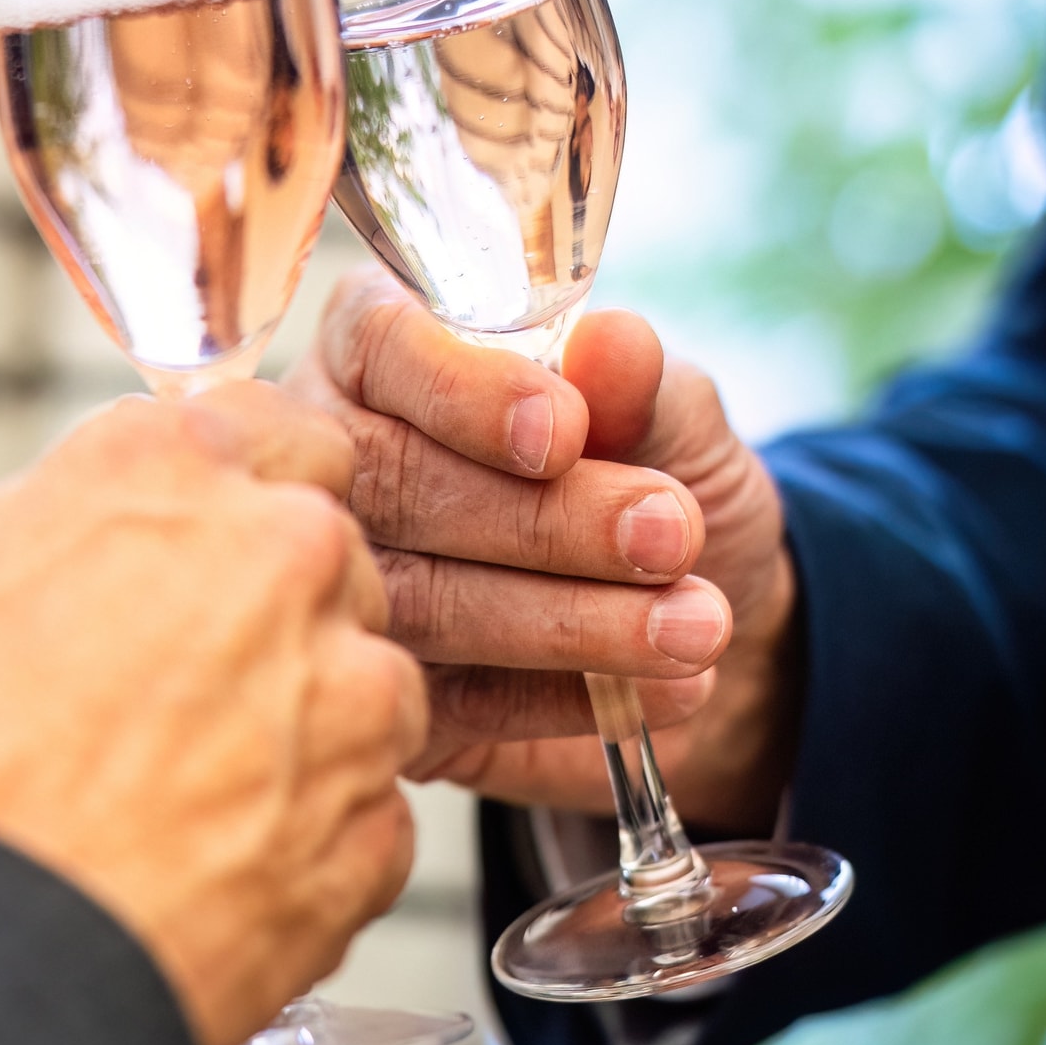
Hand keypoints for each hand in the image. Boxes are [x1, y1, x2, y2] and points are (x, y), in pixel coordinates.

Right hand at [0, 383, 426, 1044]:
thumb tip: (146, 502)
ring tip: (184, 802)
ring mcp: (350, 693)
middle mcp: (287, 556)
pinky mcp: (376, 822)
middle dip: (280, 621)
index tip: (235, 541)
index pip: (280, 430)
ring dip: (304, 734)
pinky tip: (210, 870)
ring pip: (365, 692)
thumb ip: (96, 502)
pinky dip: (307, 845)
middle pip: (333, 565)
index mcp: (180, 470)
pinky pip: (364, 817)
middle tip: (183, 700)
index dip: (255, 495)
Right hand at [288, 267, 802, 831]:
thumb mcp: (675, 419)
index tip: (565, 432)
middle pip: (394, 481)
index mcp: (386, 356)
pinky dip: (569, 696)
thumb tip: (614, 342)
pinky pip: (455, 702)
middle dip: (542, 517)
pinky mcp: (391, 691)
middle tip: (671, 537)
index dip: (462, 389)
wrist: (700, 608)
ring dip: (570, 619)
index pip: (378, 345)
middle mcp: (344, 465)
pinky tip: (674, 688)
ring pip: (421, 600)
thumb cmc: (664, 474)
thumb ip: (642, 383)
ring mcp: (352, 586)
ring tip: (697, 626)